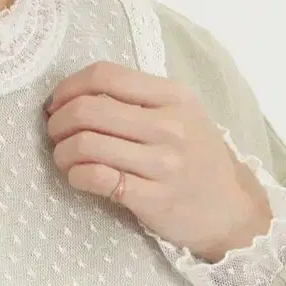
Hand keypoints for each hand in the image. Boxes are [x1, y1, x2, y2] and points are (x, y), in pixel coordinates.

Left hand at [43, 61, 272, 262]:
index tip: (57, 104)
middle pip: (87, 109)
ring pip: (86, 144)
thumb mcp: (182, 115)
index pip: (104, 75)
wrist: (230, 210)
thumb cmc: (197, 159)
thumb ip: (138, 100)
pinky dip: (75, 176)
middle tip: (56, 135)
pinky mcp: (151, 198)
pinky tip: (78, 177)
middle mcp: (169, 126)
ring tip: (65, 158)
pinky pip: (96, 178)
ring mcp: (162, 164)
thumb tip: (77, 94)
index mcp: (173, 97)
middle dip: (58, 122)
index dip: (68, 87)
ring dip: (61, 152)